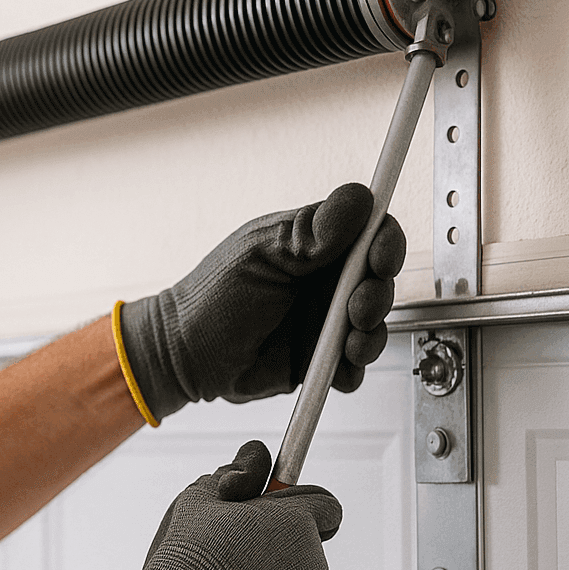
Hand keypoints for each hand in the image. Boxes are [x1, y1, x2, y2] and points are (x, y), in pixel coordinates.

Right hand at [95, 441, 341, 569]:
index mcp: (295, 523)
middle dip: (275, 556)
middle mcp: (315, 567)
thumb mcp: (197, 502)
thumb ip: (235, 473)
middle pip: (305, 553)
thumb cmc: (182, 567)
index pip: (325, 505)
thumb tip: (257, 454)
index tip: (269, 518)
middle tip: (228, 567)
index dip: (297, 507)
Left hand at [119, 182, 404, 421]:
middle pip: (380, 279)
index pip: (368, 232)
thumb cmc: (211, 297)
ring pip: (373, 325)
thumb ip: (309, 233)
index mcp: (313, 245)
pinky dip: (352, 369)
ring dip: (369, 335)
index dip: (383, 242)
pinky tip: (335, 368)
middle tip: (356, 307)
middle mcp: (325, 281)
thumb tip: (356, 200)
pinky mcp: (321, 359)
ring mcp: (325, 320)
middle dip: (377, 294)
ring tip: (347, 342)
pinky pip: (353, 366)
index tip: (378, 257)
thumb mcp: (259, 254)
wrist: (185, 355)